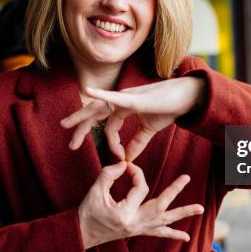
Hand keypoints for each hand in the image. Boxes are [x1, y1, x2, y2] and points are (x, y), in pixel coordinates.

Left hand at [61, 77, 205, 160]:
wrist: (185, 98)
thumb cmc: (168, 109)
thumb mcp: (149, 129)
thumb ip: (137, 143)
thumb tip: (127, 159)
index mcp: (124, 109)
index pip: (109, 127)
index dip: (111, 144)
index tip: (120, 158)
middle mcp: (120, 101)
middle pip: (95, 115)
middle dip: (81, 128)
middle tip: (71, 145)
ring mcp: (125, 97)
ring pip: (97, 107)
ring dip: (80, 117)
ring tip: (65, 125)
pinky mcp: (133, 98)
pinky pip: (114, 97)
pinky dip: (100, 95)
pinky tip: (88, 92)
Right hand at [78, 161, 204, 248]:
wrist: (83, 234)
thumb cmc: (88, 211)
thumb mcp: (95, 190)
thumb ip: (109, 174)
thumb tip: (125, 164)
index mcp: (124, 213)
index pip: (140, 187)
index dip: (136, 173)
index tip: (127, 166)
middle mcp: (135, 223)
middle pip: (160, 205)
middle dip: (174, 190)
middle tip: (186, 178)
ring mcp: (139, 230)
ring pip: (165, 221)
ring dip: (183, 213)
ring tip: (201, 209)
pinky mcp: (139, 232)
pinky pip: (159, 234)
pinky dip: (173, 234)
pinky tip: (186, 237)